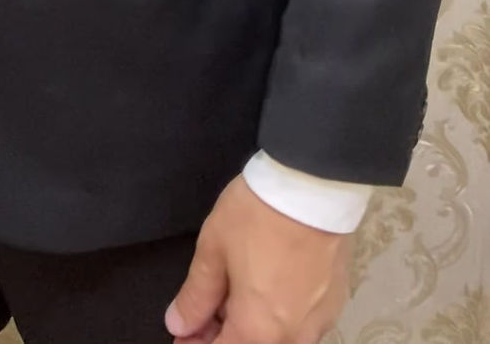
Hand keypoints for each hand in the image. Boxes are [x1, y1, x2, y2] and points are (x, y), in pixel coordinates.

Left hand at [165, 173, 352, 343]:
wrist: (313, 186)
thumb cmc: (256, 216)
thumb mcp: (214, 250)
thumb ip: (196, 296)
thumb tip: (179, 324)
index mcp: (259, 331)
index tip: (182, 331)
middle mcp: (292, 338)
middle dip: (222, 335)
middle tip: (202, 312)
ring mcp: (319, 323)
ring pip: (277, 338)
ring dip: (250, 327)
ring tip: (230, 295)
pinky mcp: (335, 304)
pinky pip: (298, 324)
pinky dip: (276, 316)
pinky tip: (263, 288)